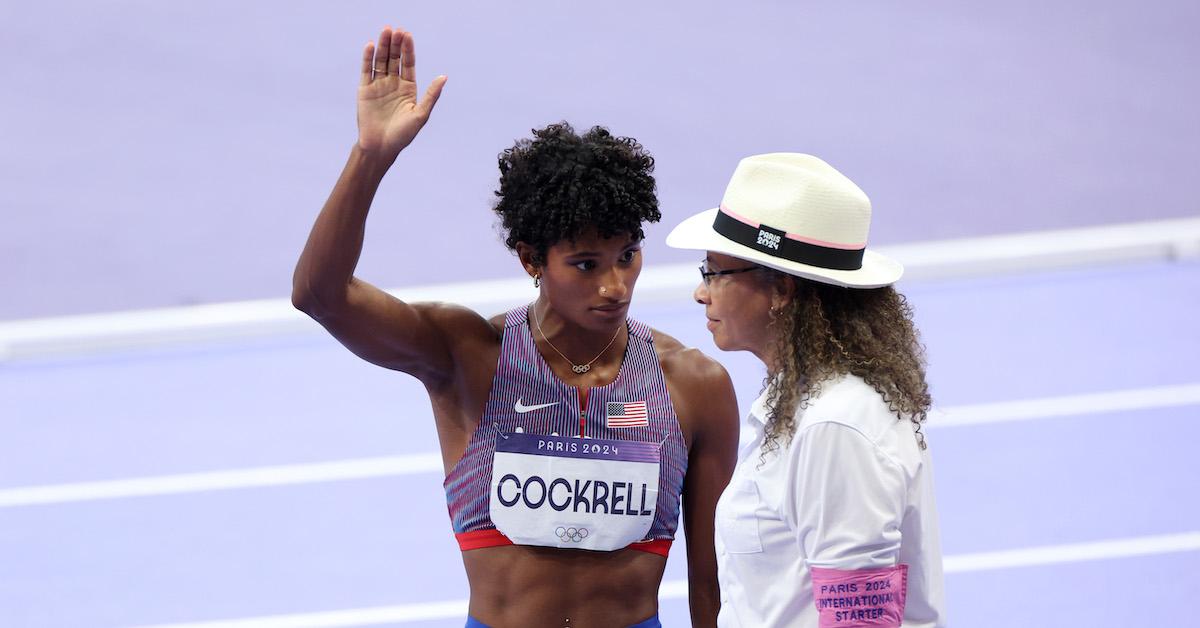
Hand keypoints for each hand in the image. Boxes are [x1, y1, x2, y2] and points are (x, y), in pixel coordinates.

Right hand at [356, 26, 446, 157]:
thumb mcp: (421, 115)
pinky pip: (366, 70)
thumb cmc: (403, 135)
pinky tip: (370, 45)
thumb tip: (444, 77)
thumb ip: (431, 95)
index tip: (407, 35)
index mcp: (408, 88)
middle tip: (396, 30)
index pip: (408, 64)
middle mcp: (393, 84)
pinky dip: (367, 58)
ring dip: (383, 46)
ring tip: (385, 31)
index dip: (408, 49)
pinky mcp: (365, 90)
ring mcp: (379, 85)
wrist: (381, 147)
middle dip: (396, 44)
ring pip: (380, 61)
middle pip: (394, 59)